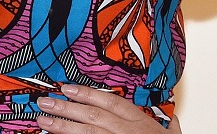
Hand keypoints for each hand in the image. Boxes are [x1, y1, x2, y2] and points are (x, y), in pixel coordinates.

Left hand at [35, 84, 182, 133]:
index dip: (88, 93)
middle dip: (67, 108)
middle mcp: (130, 132)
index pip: (111, 103)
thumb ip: (171, 126)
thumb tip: (173, 118)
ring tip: (43, 121)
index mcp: (142, 123)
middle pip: (94, 116)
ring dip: (64, 127)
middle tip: (44, 102)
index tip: (66, 88)